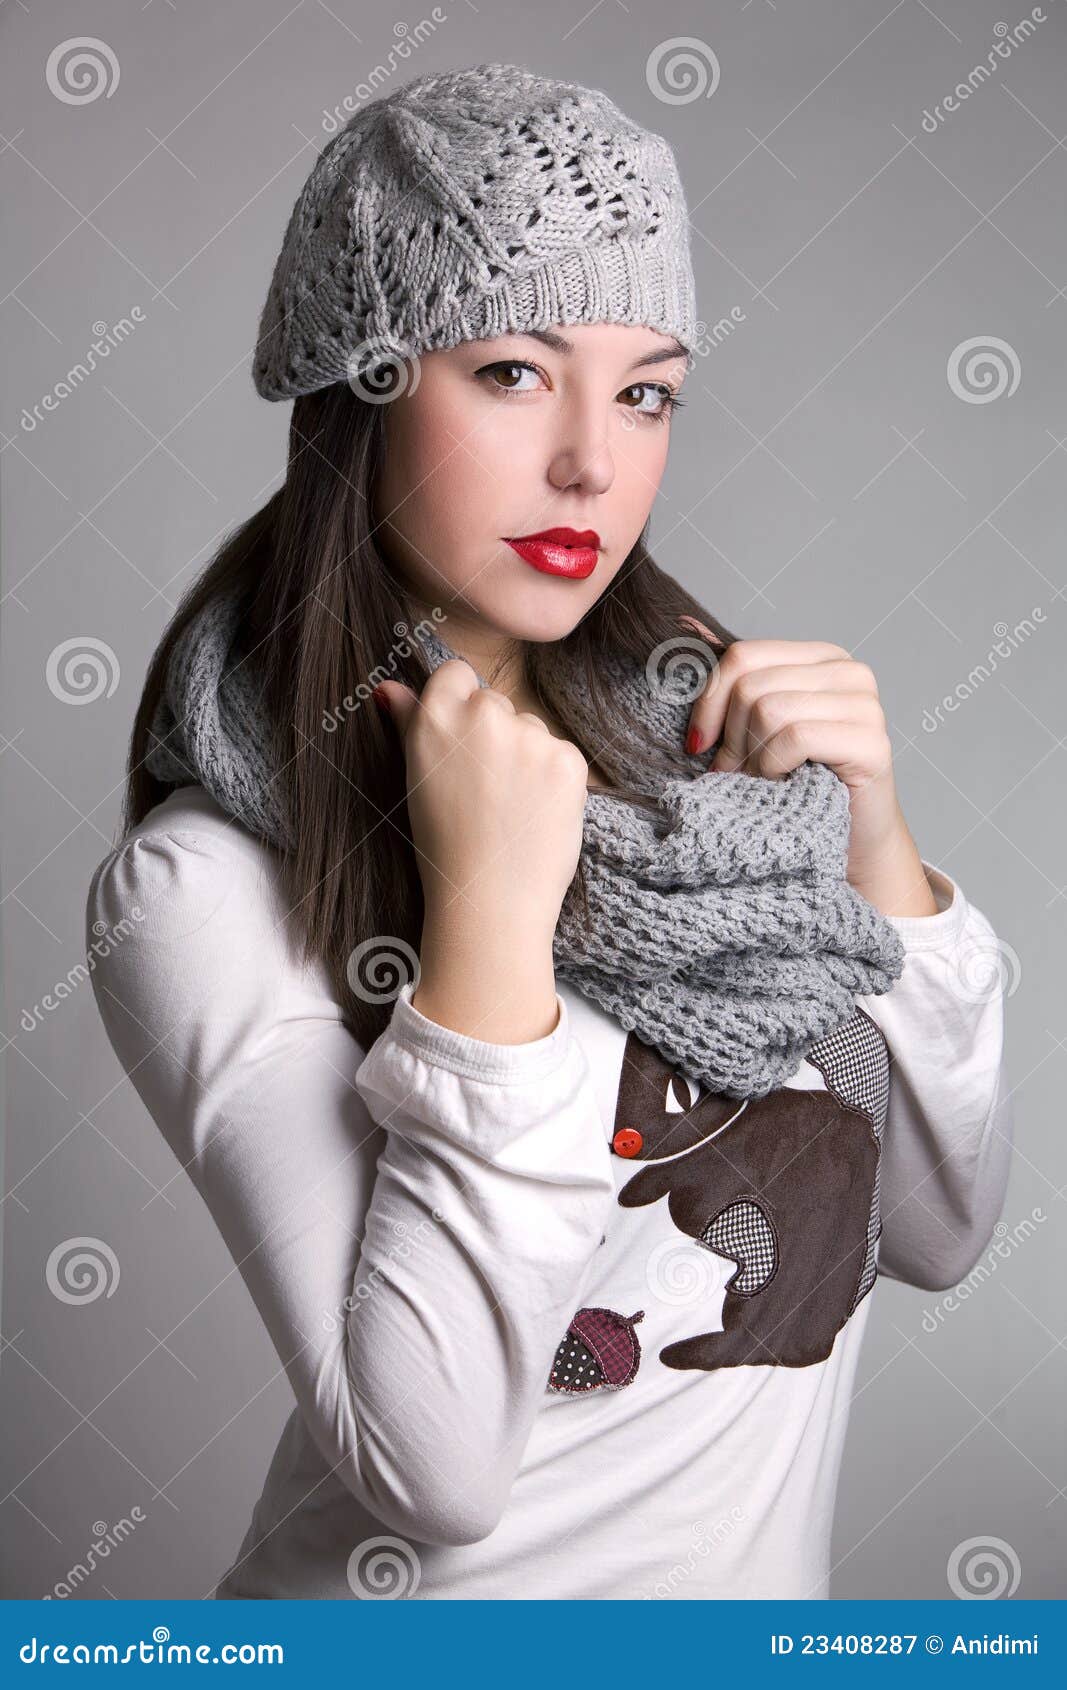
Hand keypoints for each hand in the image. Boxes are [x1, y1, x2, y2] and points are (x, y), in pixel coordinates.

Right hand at [374, 659, 589, 937]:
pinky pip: (561, 754)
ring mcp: (529, 735)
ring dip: (526, 756)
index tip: (462, 744)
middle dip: (493, 735)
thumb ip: (408, 723)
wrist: (490, 900)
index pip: (456, 673)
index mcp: (437, 716)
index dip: (460, 705)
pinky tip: (535, 814)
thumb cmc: (445, 847)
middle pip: (495, 701)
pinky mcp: (568, 759)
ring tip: (510, 808)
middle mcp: (483, 714)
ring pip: (531, 728)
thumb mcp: (417, 780)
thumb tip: (388, 687)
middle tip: (484, 790)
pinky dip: (554, 780)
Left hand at [676, 615, 937, 916]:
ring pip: (769, 710)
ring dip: (752, 758)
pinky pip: (795, 737)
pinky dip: (774, 768)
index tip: (700, 746)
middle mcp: (848, 671)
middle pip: (751, 685)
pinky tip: (782, 785)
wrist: (846, 847)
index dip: (710, 703)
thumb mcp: (753, 730)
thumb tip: (683, 627)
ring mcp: (866, 705)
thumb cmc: (794, 788)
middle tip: (736, 775)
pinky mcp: (873, 742)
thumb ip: (731, 684)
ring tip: (759, 782)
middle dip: (731, 739)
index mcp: (819, 659)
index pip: (742, 656)